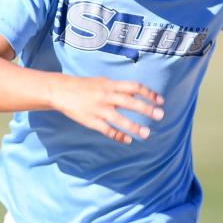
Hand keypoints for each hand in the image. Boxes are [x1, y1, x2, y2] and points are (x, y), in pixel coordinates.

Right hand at [49, 76, 164, 143]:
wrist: (61, 91)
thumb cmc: (86, 86)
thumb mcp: (103, 82)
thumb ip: (120, 88)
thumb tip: (138, 93)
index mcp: (110, 85)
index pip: (134, 87)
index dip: (148, 93)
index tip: (160, 101)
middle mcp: (106, 96)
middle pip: (129, 102)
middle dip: (145, 109)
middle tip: (160, 115)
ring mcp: (98, 109)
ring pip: (119, 119)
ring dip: (134, 127)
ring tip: (147, 134)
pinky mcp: (91, 121)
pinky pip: (106, 130)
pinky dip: (117, 135)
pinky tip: (128, 140)